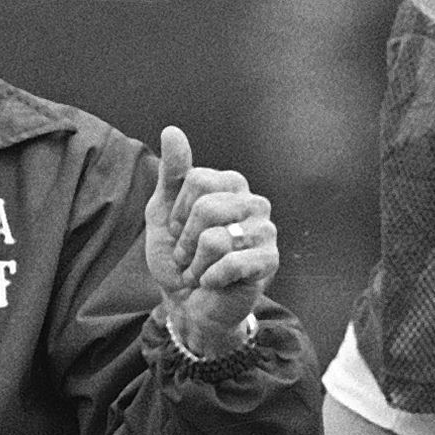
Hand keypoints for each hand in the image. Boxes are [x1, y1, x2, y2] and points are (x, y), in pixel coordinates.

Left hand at [144, 126, 275, 357]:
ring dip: (195, 264)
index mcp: (231, 184)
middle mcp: (254, 202)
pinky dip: (210, 278)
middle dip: (185, 241)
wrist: (188, 304)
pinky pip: (230, 263)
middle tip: (189, 256)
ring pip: (215, 238)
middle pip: (206, 206)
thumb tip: (172, 130)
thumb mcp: (164, 213)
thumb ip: (172, 174)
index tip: (178, 232)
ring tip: (201, 270)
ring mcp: (266, 231)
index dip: (177, 212)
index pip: (195, 179)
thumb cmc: (178, 257)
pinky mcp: (270, 261)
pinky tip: (214, 283)